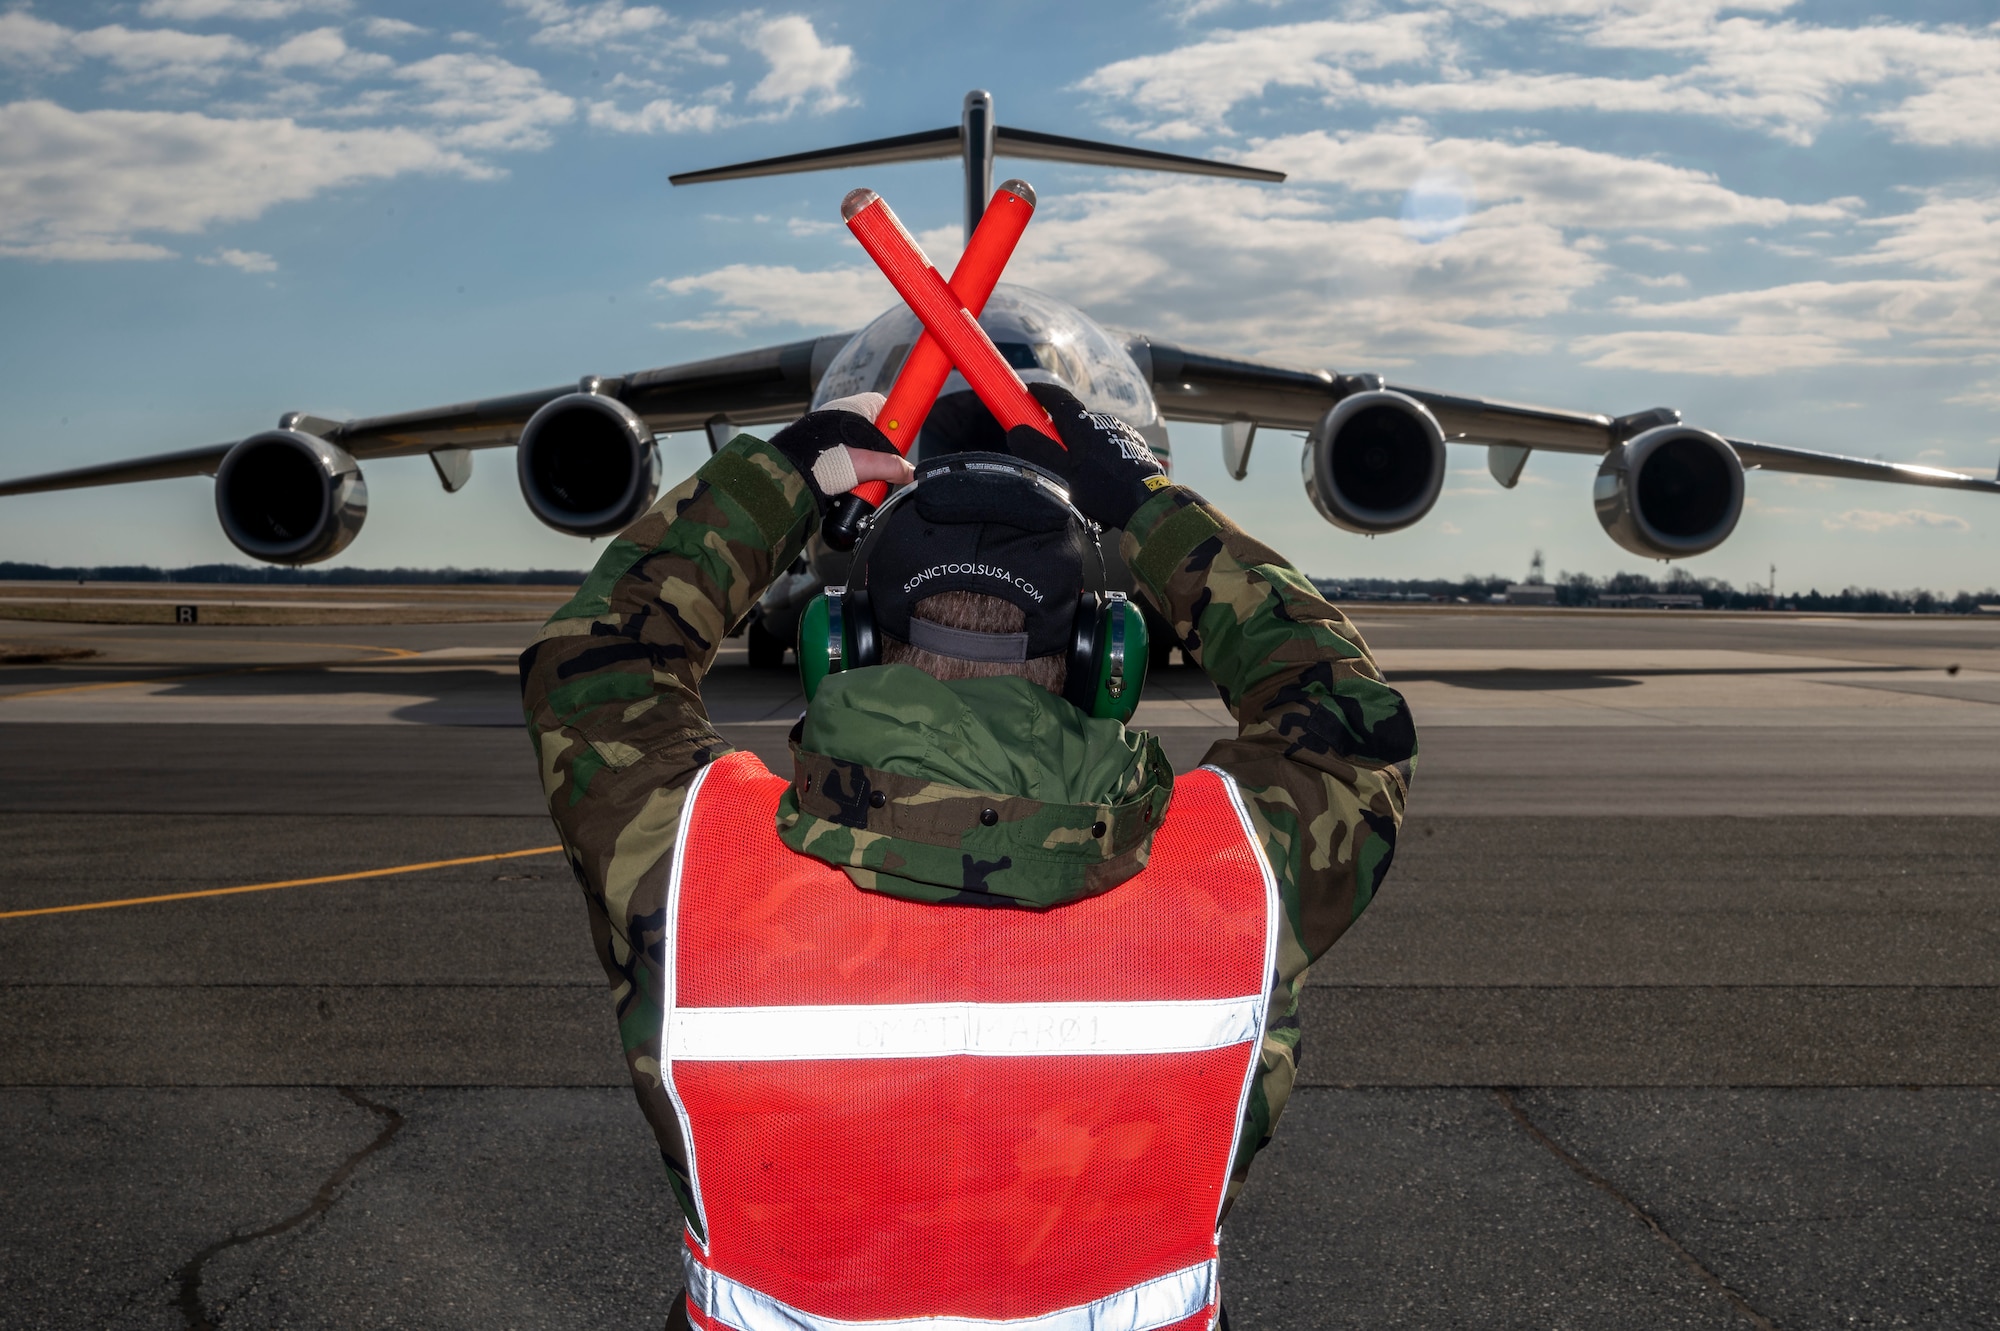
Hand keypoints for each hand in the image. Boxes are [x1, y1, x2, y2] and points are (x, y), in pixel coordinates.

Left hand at [767, 393, 912, 514]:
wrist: (787, 476)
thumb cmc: (820, 460)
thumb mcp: (864, 465)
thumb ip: (891, 467)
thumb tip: (910, 472)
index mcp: (854, 407)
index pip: (885, 405)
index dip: (895, 423)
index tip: (901, 439)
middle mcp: (841, 414)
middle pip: (874, 431)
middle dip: (879, 453)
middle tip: (879, 469)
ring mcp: (829, 430)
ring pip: (858, 447)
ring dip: (863, 466)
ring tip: (858, 479)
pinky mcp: (820, 447)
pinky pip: (844, 457)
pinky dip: (847, 470)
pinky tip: (845, 482)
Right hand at [1006, 383, 1169, 528]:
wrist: (1146, 501)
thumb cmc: (1103, 488)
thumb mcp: (1063, 473)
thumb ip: (1038, 450)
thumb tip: (1015, 431)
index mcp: (1082, 424)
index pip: (1057, 397)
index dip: (1040, 392)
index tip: (1028, 391)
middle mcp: (1102, 421)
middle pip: (1072, 417)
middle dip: (1057, 426)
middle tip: (1045, 444)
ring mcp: (1119, 431)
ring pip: (1089, 432)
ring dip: (1078, 443)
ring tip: (1074, 470)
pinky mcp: (1132, 444)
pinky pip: (1105, 442)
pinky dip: (1095, 451)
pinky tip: (1096, 473)